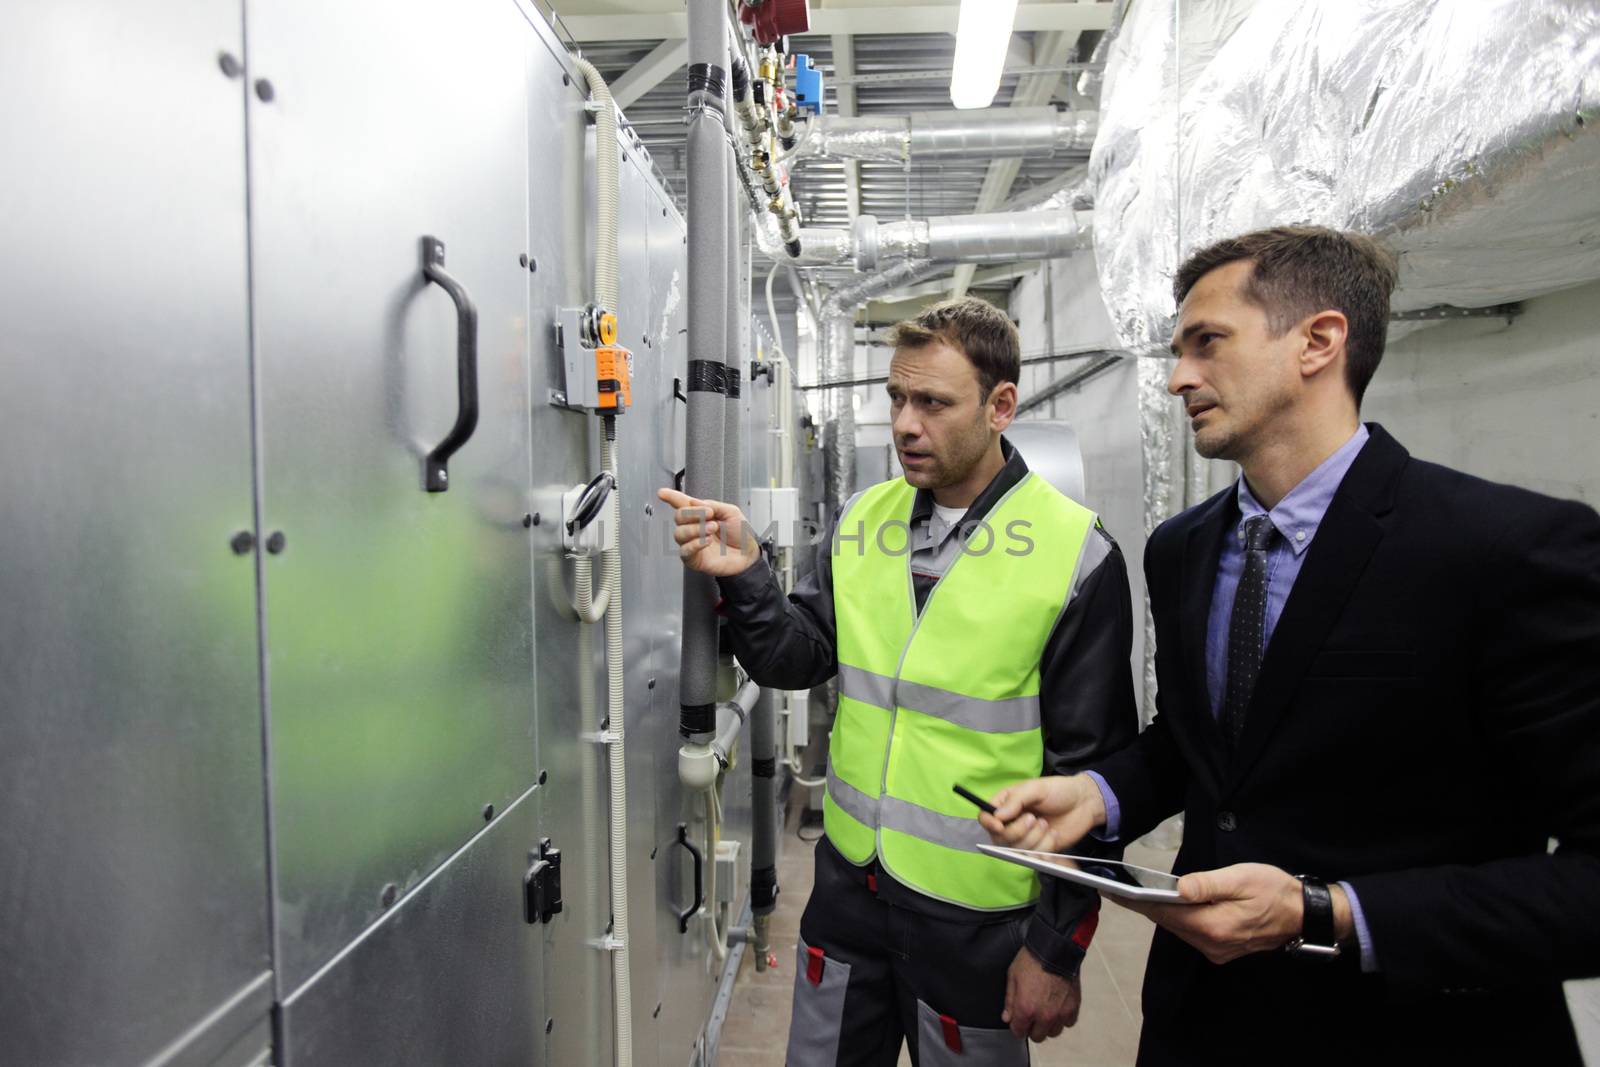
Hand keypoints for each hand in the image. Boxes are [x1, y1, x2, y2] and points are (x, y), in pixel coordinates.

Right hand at [656, 487, 759, 576]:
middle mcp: (694, 528)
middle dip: (692, 513)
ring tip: (713, 529)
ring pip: (679, 533)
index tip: (662, 493)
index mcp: (701, 515)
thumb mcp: (731, 511)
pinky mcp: (694, 558)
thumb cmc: (741, 534)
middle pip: (678, 516)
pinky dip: (695, 544)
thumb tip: (693, 502)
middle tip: (709, 515)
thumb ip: (711, 505)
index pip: (682, 504)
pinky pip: (685, 550)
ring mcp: (692, 543)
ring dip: (696, 529)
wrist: (748, 554)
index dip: (671, 497)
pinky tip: (707, 541)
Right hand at [978, 774, 1106, 853]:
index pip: (986, 817)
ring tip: (1046, 824)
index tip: (1000, 826)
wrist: (1084, 804)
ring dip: (1034, 838)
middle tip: (1034, 819)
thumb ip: (1016, 800)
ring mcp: (1024, 838)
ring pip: (1017, 850)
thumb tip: (997, 816)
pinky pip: (1034, 857)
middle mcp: (1011, 823)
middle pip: (999, 838)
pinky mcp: (1038, 850)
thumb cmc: (1059, 790)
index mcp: (1006, 805)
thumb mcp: (1036, 788)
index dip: (989, 824)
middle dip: (1018, 831)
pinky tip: (1053, 835)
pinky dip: (1044, 847)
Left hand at [1003, 946, 1080, 1041]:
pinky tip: (1057, 1007)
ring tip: (1045, 1011)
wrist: (1055, 949)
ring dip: (1048, 1025)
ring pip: (1053, 1032)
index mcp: (1026, 1009)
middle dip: (1032, 1028)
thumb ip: (1009, 1001)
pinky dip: (1063, 1018)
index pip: (1019, 1032)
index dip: (1016, 1026)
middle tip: (1031, 1015)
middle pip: (1037, 1036)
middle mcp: (1044, 1015)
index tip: (1018, 1021)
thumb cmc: (1032, 960)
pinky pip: (1068, 1023)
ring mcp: (1060, 1013)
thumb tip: (1007, 1017)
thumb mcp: (1012, 977)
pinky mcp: (1073, 1007)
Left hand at [1114, 863, 1348, 964]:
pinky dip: (1177, 919)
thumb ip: (1208, 884)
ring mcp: (1217, 950)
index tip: (1112, 890)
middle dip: (1142, 906)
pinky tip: (1167, 905)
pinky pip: (1191, 933)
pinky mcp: (1222, 949)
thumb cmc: (1274, 890)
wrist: (1304, 914)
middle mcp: (1211, 944)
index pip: (1164, 913)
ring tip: (1134, 893)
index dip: (1136, 901)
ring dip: (1159, 912)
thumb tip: (1178, 888)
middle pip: (1168, 922)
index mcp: (1213, 926)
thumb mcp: (1242, 879)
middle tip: (1116, 888)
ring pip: (1178, 928)